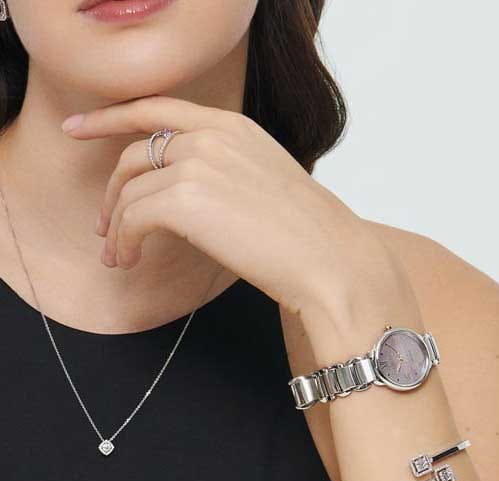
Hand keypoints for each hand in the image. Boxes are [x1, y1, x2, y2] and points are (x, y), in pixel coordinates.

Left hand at [61, 94, 372, 318]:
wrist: (329, 260)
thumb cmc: (307, 237)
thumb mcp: (266, 184)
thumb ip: (224, 173)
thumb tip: (188, 197)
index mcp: (232, 127)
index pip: (156, 110)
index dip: (109, 118)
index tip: (78, 129)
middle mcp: (210, 136)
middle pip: (133, 154)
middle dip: (112, 192)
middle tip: (105, 225)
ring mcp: (195, 164)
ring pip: (129, 191)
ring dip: (116, 226)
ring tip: (118, 256)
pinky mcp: (183, 200)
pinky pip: (133, 218)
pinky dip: (124, 242)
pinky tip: (129, 261)